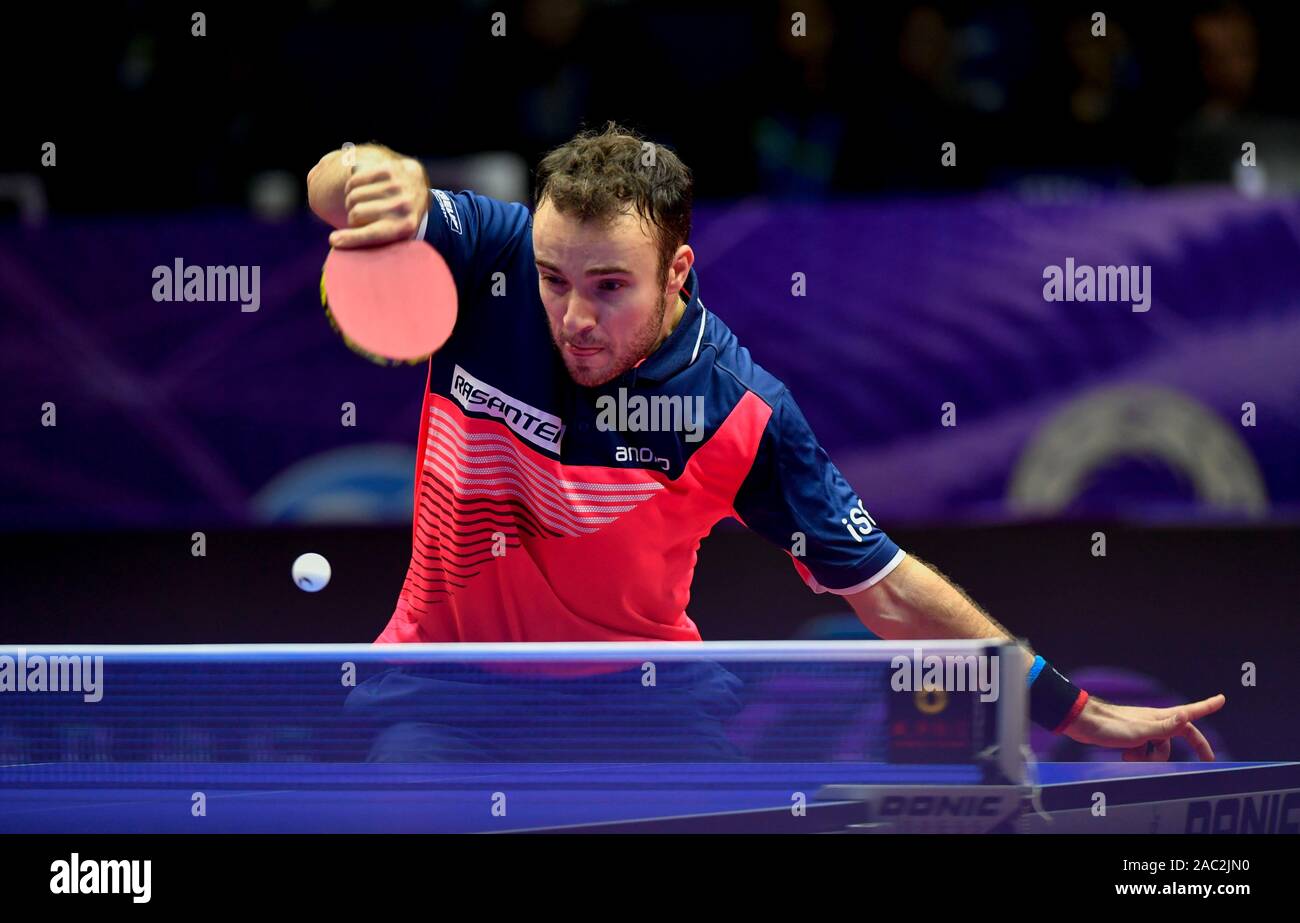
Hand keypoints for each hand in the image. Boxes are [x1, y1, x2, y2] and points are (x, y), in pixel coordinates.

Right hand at [329, 148, 428, 248]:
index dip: (351, 239)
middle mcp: (402, 205)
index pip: (372, 233)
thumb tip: (335, 241)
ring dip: (351, 202)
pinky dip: (351, 186)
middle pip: (356, 213)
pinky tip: (359, 190)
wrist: (417, 186)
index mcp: (405, 227)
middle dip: (352, 218)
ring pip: (353, 196)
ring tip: (360, 204)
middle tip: (359, 219)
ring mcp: (396, 185)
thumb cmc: (398, 216)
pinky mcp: (388, 169)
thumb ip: (372, 240)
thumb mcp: (394, 234)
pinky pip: (355, 180)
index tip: (334, 240)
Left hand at [1061, 693, 1225, 760]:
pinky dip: (1139, 757)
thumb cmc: (1110, 726)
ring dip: (1151, 758)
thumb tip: (1187, 716)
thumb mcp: (1140, 731)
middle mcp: (1153, 721)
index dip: (1207, 707)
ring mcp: (1142, 728)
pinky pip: (1144, 749)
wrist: (1082, 723)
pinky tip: (1124, 756)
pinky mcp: (1130, 735)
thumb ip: (1165, 727)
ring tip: (1131, 757)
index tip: (1222, 699)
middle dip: (1192, 747)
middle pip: (1180, 734)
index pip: (1189, 713)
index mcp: (1159, 717)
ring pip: (1160, 747)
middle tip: (1207, 760)